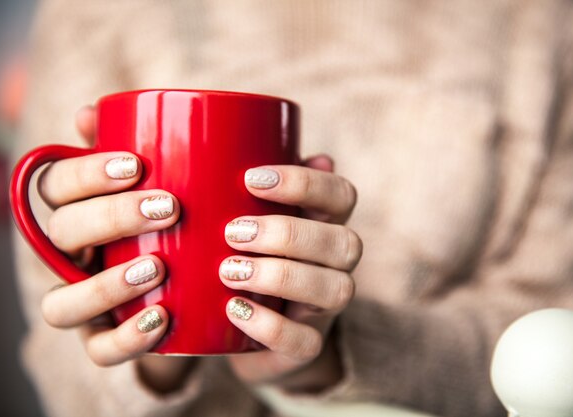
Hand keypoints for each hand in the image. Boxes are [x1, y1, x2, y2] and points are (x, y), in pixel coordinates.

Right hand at [38, 106, 191, 391]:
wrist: (196, 289)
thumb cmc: (178, 223)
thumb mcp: (169, 181)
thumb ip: (140, 145)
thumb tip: (92, 111)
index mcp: (80, 211)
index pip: (56, 185)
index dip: (86, 172)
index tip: (138, 164)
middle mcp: (72, 256)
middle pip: (62, 233)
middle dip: (110, 217)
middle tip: (168, 206)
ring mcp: (84, 301)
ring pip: (61, 302)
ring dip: (104, 285)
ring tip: (158, 267)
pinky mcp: (105, 339)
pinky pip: (98, 350)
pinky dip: (126, 338)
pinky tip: (162, 318)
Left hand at [221, 157, 361, 391]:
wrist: (235, 327)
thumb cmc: (242, 255)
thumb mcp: (245, 216)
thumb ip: (256, 186)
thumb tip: (290, 148)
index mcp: (325, 224)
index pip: (341, 195)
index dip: (305, 184)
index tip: (250, 179)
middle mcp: (336, 264)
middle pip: (344, 242)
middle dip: (288, 234)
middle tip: (233, 231)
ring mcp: (325, 308)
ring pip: (335, 290)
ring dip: (282, 276)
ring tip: (228, 270)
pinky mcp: (306, 345)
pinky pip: (306, 342)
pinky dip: (270, 326)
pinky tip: (233, 308)